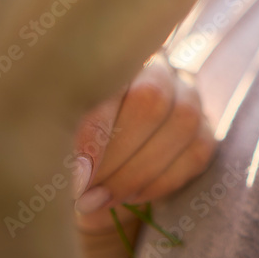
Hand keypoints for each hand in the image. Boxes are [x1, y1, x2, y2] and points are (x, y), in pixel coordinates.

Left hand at [72, 55, 214, 234]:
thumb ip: (61, 143)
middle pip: (152, 98)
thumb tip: (79, 171)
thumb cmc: (62, 156)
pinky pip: (199, 149)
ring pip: (183, 120)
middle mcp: (154, 66)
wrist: (88, 185)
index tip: (75, 173)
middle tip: (84, 193)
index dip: (96, 129)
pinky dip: (164, 180)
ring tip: (102, 199)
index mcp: (111, 58)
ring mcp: (186, 93)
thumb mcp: (53, 144)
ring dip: (140, 170)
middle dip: (118, 155)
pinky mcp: (204, 129)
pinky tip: (132, 198)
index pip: (112, 80)